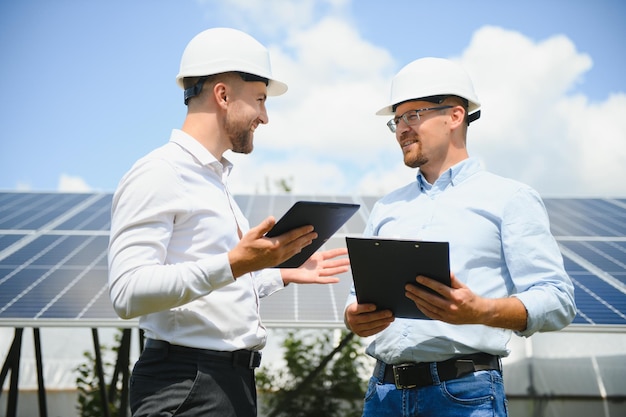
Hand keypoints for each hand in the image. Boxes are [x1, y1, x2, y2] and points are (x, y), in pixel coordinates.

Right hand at [229, 216, 316, 277]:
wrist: (240, 264)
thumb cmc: (245, 247)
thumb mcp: (252, 233)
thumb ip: (264, 226)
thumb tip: (273, 218)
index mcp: (274, 244)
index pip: (292, 236)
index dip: (302, 231)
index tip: (310, 227)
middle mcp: (279, 253)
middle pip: (297, 244)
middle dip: (307, 238)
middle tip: (316, 233)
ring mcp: (278, 259)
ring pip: (295, 251)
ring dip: (304, 245)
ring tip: (311, 240)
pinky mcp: (277, 263)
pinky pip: (290, 256)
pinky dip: (297, 251)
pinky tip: (300, 248)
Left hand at [281, 247, 349, 284]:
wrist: (287, 270)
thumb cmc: (295, 261)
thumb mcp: (304, 251)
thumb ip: (310, 243)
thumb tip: (314, 234)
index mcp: (317, 257)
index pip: (331, 254)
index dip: (339, 252)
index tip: (347, 250)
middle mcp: (319, 265)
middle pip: (333, 263)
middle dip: (342, 261)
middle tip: (351, 260)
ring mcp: (317, 272)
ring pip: (330, 271)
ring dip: (338, 270)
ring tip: (347, 268)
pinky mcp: (313, 279)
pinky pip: (323, 280)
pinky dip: (330, 280)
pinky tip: (337, 279)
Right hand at [344, 302, 393, 336]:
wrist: (350, 318)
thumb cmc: (359, 307)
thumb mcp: (359, 303)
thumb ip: (366, 302)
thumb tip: (381, 301)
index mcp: (350, 311)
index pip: (358, 309)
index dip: (366, 308)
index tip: (375, 306)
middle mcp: (352, 321)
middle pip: (367, 318)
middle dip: (379, 315)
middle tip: (390, 312)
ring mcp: (356, 329)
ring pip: (371, 325)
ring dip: (382, 322)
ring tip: (391, 318)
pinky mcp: (361, 334)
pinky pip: (372, 331)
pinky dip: (381, 327)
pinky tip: (387, 323)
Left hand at [404, 273, 527, 329]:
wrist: (479, 314)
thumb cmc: (470, 298)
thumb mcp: (463, 287)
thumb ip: (453, 280)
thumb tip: (445, 270)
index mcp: (456, 297)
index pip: (439, 288)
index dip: (427, 282)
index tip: (418, 278)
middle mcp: (451, 307)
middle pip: (430, 298)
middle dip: (418, 292)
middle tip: (408, 286)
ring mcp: (447, 315)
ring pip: (429, 307)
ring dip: (417, 300)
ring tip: (409, 294)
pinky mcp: (445, 320)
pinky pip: (431, 314)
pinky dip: (422, 309)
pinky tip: (416, 302)